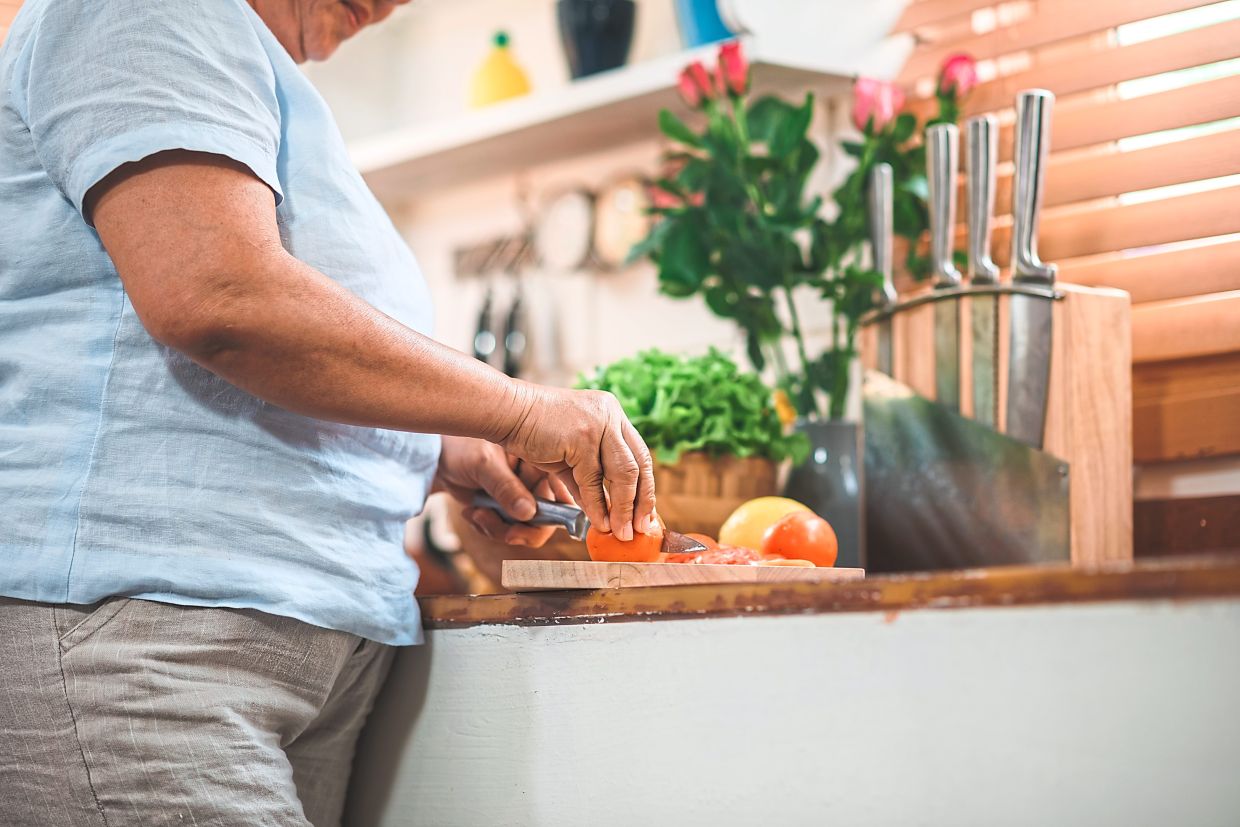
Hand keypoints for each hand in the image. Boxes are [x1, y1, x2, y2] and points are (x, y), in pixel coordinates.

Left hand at [433, 435, 575, 547]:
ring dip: (498, 529)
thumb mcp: (483, 464)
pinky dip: (488, 527)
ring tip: (476, 513)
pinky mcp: (507, 509)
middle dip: (519, 529)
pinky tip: (473, 512)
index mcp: (542, 461)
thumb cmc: (460, 447)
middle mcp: (537, 480)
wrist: (437, 456)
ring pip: (525, 529)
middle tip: (501, 530)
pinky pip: (507, 531)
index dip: (552, 517)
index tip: (527, 527)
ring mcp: (522, 496)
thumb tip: (529, 514)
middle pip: (546, 519)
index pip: (560, 495)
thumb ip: (506, 488)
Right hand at [497, 385, 655, 541]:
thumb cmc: (534, 432)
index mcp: (612, 414)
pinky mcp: (583, 437)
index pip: (640, 454)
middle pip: (639, 464)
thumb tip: (605, 515)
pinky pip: (594, 480)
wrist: (507, 412)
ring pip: (622, 474)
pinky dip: (597, 506)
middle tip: (640, 528)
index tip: (646, 513)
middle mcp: (611, 415)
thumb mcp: (569, 456)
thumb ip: (588, 480)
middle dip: (641, 500)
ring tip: (621, 533)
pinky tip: (599, 523)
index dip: (646, 487)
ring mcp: (599, 424)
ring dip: (623, 508)